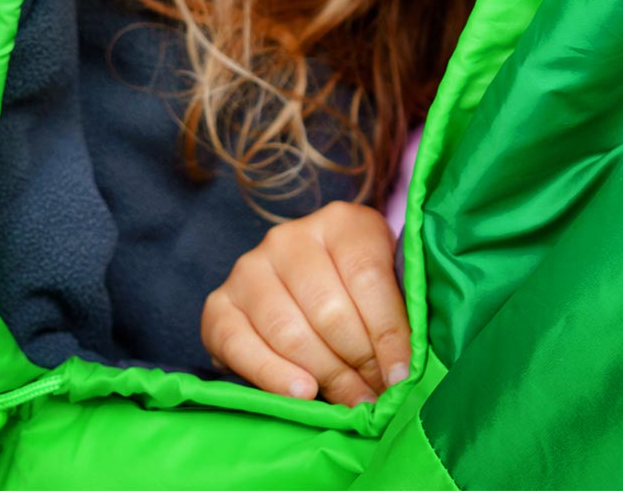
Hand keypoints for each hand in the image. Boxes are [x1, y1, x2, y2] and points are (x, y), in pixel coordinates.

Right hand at [201, 200, 411, 406]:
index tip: (403, 374)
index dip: (389, 332)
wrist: (297, 290)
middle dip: (359, 362)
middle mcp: (288, 238)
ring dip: (325, 376)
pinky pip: (242, 347)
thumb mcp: (385, 284)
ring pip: (290, 333)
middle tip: (377, 395)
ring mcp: (249, 269)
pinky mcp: (218, 304)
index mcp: (340, 222)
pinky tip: (302, 394)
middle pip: (329, 310)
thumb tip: (404, 370)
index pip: (367, 276)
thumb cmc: (356, 291)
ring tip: (351, 401)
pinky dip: (273, 375)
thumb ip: (397, 313)